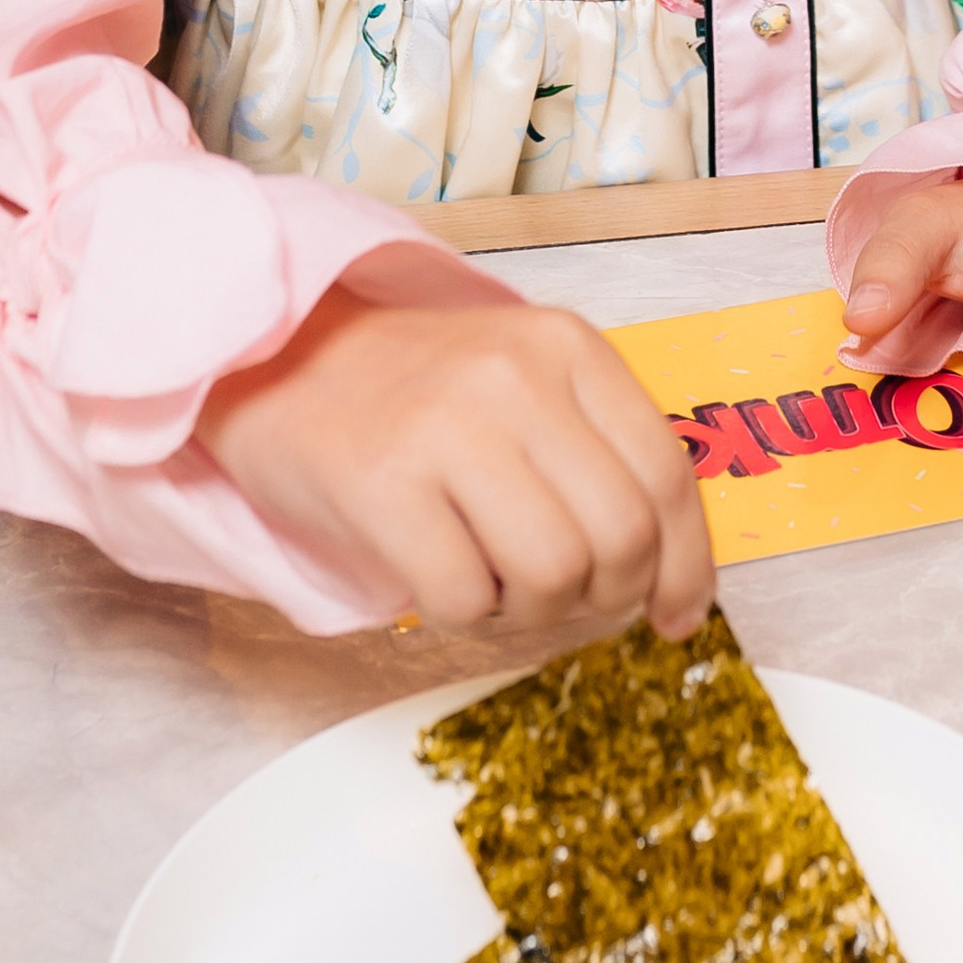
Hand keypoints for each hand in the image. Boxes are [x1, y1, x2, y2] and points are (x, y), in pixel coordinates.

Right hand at [199, 292, 715, 641]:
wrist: (276, 359)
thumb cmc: (412, 392)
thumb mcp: (522, 384)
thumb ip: (596, 455)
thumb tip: (671, 583)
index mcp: (567, 347)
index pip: (666, 474)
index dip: (685, 564)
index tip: (676, 615)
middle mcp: (517, 378)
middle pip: (621, 536)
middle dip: (606, 596)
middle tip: (564, 600)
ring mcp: (449, 427)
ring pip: (554, 574)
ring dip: (532, 611)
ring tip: (493, 582)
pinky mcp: (383, 483)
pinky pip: (465, 598)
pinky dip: (464, 614)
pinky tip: (440, 577)